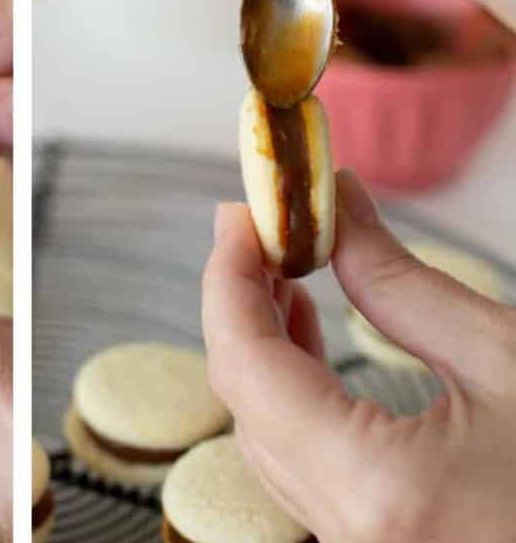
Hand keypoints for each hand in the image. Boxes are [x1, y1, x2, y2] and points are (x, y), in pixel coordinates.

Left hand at [203, 169, 515, 542]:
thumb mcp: (508, 358)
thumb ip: (401, 284)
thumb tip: (339, 204)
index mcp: (375, 487)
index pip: (246, 366)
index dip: (227, 280)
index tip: (239, 215)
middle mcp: (347, 532)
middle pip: (245, 399)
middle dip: (239, 303)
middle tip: (256, 228)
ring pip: (263, 432)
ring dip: (260, 344)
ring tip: (278, 267)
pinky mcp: (369, 540)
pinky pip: (296, 460)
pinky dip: (287, 390)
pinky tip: (302, 335)